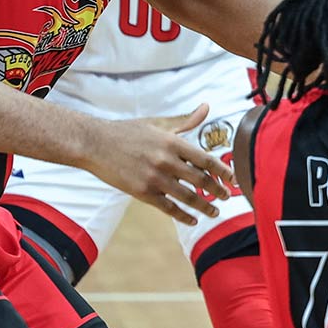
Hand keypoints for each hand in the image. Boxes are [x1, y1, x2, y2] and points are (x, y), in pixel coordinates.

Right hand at [87, 103, 235, 223]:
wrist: (94, 144)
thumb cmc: (127, 132)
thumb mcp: (158, 124)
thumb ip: (185, 121)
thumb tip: (206, 107)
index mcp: (172, 142)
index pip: (206, 159)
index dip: (223, 171)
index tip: (233, 179)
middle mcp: (166, 160)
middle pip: (201, 180)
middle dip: (217, 191)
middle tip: (225, 197)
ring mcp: (155, 178)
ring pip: (188, 197)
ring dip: (204, 206)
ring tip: (214, 212)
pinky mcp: (143, 192)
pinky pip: (169, 208)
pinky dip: (183, 215)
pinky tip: (192, 219)